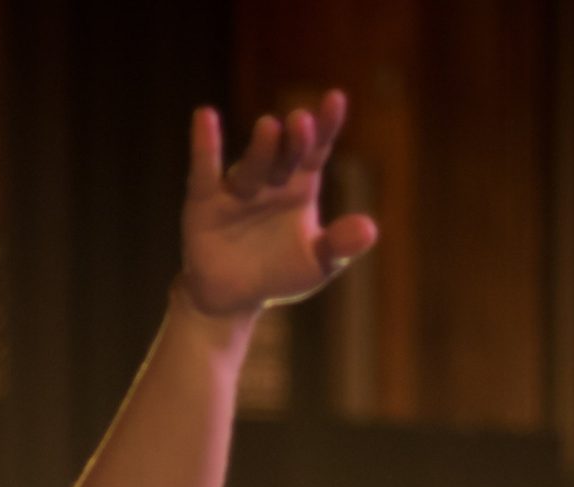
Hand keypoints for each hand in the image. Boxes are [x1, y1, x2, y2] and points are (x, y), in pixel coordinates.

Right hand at [179, 92, 378, 318]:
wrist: (232, 300)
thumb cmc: (279, 275)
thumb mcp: (318, 265)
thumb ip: (341, 246)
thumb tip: (369, 229)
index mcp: (300, 185)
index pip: (316, 149)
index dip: (326, 125)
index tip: (334, 99)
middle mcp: (270, 179)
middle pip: (286, 154)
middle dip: (294, 139)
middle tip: (301, 121)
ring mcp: (237, 189)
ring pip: (252, 166)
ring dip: (262, 149)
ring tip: (270, 127)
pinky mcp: (205, 202)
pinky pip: (204, 171)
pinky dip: (204, 146)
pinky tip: (205, 117)